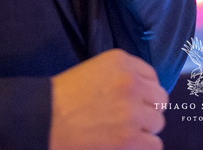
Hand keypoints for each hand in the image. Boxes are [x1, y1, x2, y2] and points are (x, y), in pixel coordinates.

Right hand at [50, 49, 166, 149]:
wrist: (42, 119)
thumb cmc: (63, 97)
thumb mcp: (94, 71)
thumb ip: (122, 75)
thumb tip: (146, 92)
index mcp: (121, 61)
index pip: (152, 76)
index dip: (145, 92)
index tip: (135, 101)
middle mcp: (130, 82)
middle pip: (160, 99)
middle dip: (147, 110)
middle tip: (130, 119)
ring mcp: (131, 111)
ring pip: (158, 123)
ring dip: (144, 130)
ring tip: (124, 132)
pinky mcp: (128, 138)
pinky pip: (154, 144)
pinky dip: (143, 147)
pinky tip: (126, 145)